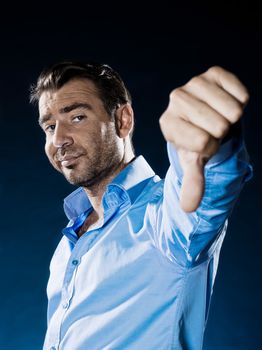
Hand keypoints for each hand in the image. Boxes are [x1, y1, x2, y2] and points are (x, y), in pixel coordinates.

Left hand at [159, 66, 248, 211]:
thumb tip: (188, 209)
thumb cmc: (199, 140)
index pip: (202, 143)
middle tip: (211, 129)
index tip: (202, 142)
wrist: (207, 118)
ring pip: (233, 111)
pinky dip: (240, 103)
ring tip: (218, 117)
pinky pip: (241, 94)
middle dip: (221, 134)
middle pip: (219, 126)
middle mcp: (176, 100)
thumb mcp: (194, 162)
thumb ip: (193, 183)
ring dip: (231, 119)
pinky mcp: (213, 73)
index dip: (210, 147)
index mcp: (167, 124)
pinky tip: (226, 103)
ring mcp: (194, 83)